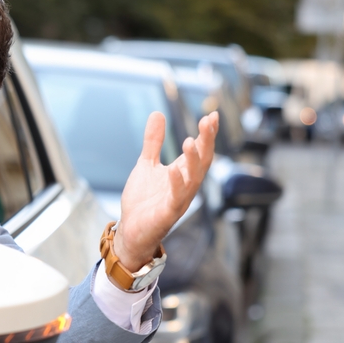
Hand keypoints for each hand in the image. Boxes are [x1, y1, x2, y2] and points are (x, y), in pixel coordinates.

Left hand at [113, 111, 218, 270]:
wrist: (131, 229)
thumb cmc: (143, 199)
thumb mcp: (146, 163)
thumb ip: (154, 141)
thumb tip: (158, 113)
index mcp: (182, 172)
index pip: (200, 150)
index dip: (207, 134)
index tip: (212, 115)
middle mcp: (186, 185)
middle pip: (202, 161)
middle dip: (206, 142)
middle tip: (208, 121)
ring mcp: (179, 199)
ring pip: (193, 179)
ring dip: (194, 161)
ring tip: (190, 141)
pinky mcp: (168, 213)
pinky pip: (176, 198)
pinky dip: (177, 184)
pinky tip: (174, 170)